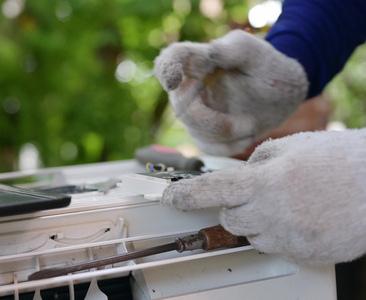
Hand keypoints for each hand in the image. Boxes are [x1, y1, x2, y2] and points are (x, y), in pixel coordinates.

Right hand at [154, 30, 308, 155]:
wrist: (284, 93)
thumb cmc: (266, 66)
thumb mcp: (254, 51)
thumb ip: (232, 48)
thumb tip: (211, 51)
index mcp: (197, 61)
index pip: (170, 60)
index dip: (166, 69)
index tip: (174, 80)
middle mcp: (188, 88)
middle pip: (182, 108)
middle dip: (212, 121)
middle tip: (250, 122)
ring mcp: (194, 113)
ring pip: (196, 131)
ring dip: (228, 133)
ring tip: (253, 124)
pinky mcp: (204, 134)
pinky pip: (209, 147)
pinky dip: (232, 145)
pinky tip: (249, 134)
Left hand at [162, 129, 365, 264]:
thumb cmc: (339, 162)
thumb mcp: (289, 148)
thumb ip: (255, 163)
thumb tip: (237, 179)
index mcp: (264, 181)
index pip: (211, 191)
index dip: (185, 196)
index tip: (171, 199)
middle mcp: (272, 212)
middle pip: (228, 219)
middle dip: (235, 208)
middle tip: (262, 195)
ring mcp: (288, 237)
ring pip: (252, 236)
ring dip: (260, 222)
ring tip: (291, 205)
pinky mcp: (304, 255)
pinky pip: (277, 248)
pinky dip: (281, 235)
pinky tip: (303, 219)